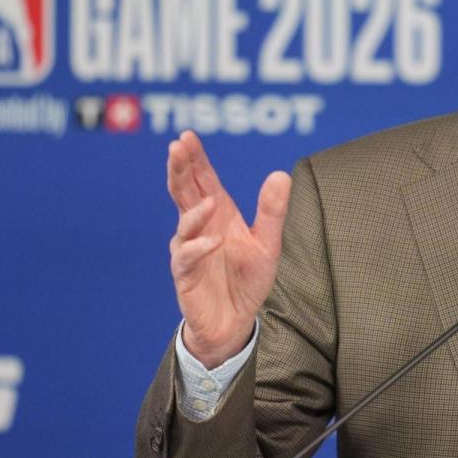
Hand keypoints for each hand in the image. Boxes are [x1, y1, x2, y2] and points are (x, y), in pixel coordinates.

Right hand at [167, 130, 290, 367]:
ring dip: (193, 210)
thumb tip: (281, 174)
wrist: (235, 321)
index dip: (194, 158)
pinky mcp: (186, 275)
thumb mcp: (268, 242)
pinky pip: (188, 258)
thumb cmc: (247, 278)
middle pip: (185, 191)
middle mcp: (200, 226)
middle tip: (176, 147)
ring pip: (183, 222)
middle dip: (180, 169)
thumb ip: (273, 210)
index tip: (186, 136)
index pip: (203, 178)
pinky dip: (198, 247)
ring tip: (208, 201)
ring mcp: (189, 249)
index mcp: (218, 212)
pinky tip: (212, 241)